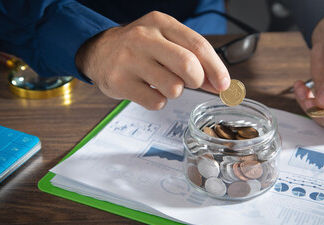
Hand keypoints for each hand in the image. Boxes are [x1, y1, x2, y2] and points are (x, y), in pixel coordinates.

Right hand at [75, 11, 229, 109]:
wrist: (99, 52)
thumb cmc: (140, 48)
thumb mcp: (165, 41)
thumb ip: (193, 58)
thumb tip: (220, 84)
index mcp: (160, 23)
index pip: (198, 45)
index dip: (216, 68)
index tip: (224, 85)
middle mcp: (143, 38)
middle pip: (188, 65)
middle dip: (196, 80)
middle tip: (191, 82)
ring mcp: (129, 60)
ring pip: (173, 88)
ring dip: (175, 91)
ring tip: (161, 82)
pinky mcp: (119, 82)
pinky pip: (156, 102)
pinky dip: (158, 101)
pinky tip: (148, 90)